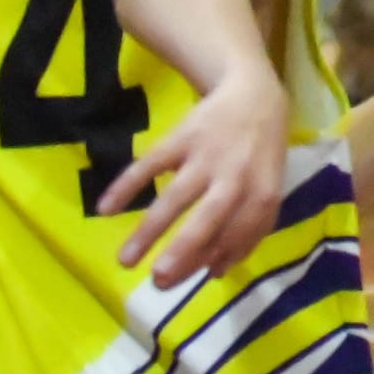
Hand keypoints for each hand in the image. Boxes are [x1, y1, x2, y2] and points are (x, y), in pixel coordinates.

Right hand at [100, 68, 290, 287]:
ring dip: (149, 229)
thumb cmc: (261, 153)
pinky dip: (127, 185)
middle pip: (210, 217)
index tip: (195, 280)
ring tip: (125, 261)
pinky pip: (150, 164)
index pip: (241, 232)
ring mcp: (205, 155)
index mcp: (263, 191)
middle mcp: (235, 175)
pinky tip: (105, 209)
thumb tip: (216, 271)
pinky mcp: (181, 137)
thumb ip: (250, 229)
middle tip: (160, 280)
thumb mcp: (268, 187)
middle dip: (185, 249)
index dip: (221, 254)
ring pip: (175, 196)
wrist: (254, 93)